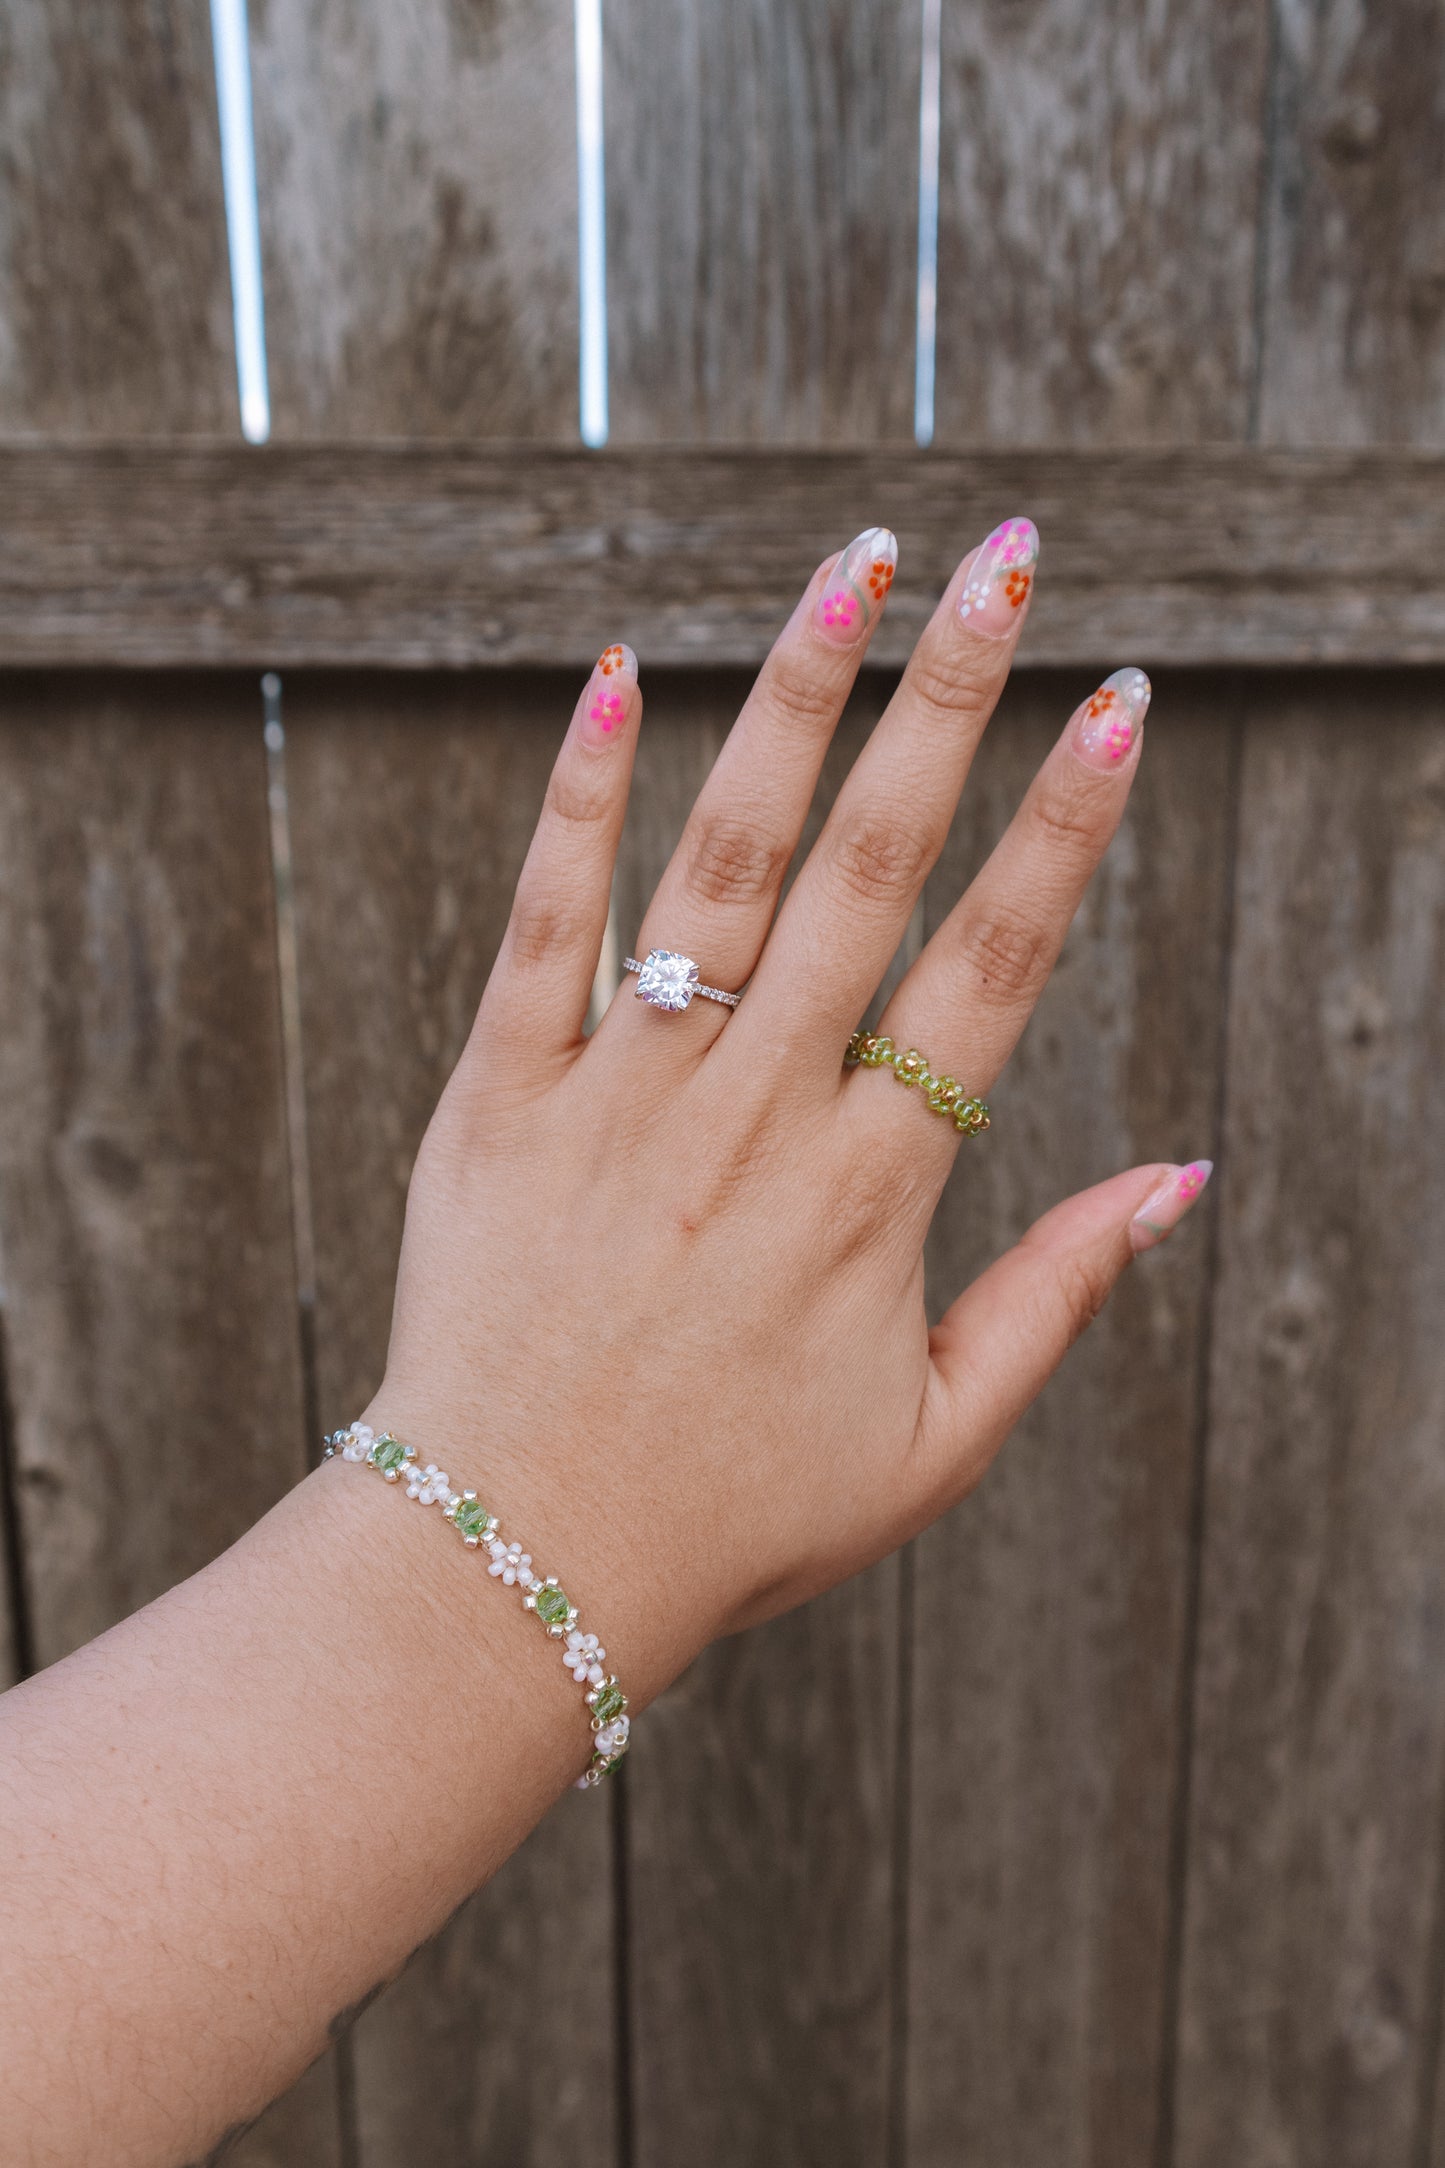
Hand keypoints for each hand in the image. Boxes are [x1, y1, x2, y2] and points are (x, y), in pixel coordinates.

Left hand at [365, 520, 1209, 1709]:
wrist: (508, 1570)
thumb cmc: (730, 1518)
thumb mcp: (929, 1443)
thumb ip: (1054, 1299)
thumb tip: (1181, 1174)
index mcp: (868, 1198)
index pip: (993, 973)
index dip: (1065, 829)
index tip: (1118, 702)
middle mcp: (752, 1121)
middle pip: (874, 876)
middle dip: (949, 702)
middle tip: (1004, 561)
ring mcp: (618, 1099)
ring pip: (722, 867)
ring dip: (793, 706)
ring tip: (852, 567)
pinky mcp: (496, 1102)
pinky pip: (543, 927)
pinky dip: (579, 801)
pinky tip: (616, 673)